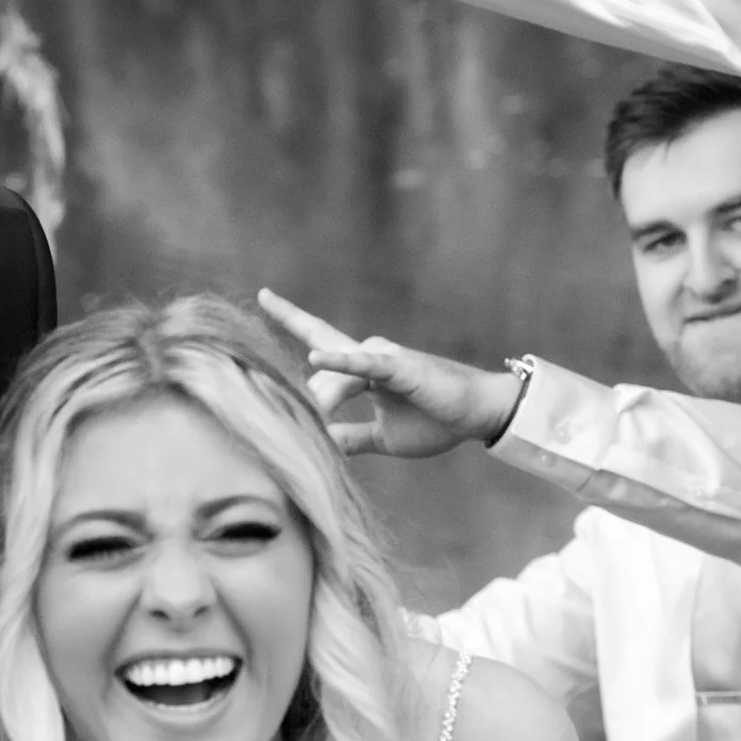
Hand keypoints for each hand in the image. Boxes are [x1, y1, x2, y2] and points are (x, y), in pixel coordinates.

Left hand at [257, 289, 520, 459]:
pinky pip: (362, 365)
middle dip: (303, 389)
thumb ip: (354, 438)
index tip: (263, 296)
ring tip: (321, 423)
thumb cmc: (437, 421)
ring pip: (334, 377)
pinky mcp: (398, 367)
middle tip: (301, 417)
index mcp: (363, 368)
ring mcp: (382, 358)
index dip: (290, 317)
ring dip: (322, 403)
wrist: (477, 416)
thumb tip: (324, 444)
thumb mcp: (385, 438)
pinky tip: (314, 359)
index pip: (319, 338)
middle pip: (318, 354)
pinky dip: (338, 364)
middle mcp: (369, 354)